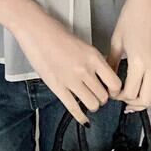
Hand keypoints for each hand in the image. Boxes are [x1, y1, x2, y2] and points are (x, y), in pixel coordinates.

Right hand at [13, 6, 122, 125]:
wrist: (36, 30)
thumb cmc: (56, 33)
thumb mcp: (82, 44)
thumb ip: (93, 61)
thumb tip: (101, 76)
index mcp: (93, 57)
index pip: (115, 83)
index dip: (114, 90)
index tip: (111, 90)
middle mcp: (85, 70)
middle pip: (104, 96)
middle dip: (101, 97)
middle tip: (96, 94)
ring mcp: (71, 80)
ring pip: (92, 104)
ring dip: (91, 105)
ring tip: (87, 100)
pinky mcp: (57, 87)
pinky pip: (74, 108)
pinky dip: (81, 117)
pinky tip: (83, 119)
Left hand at [106, 0, 150, 112]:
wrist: (148, 3)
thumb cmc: (130, 18)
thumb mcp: (116, 41)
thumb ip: (112, 63)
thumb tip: (108, 79)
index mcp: (139, 62)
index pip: (130, 92)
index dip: (119, 96)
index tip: (112, 92)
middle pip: (145, 99)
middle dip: (131, 103)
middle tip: (121, 98)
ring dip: (145, 101)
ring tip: (134, 101)